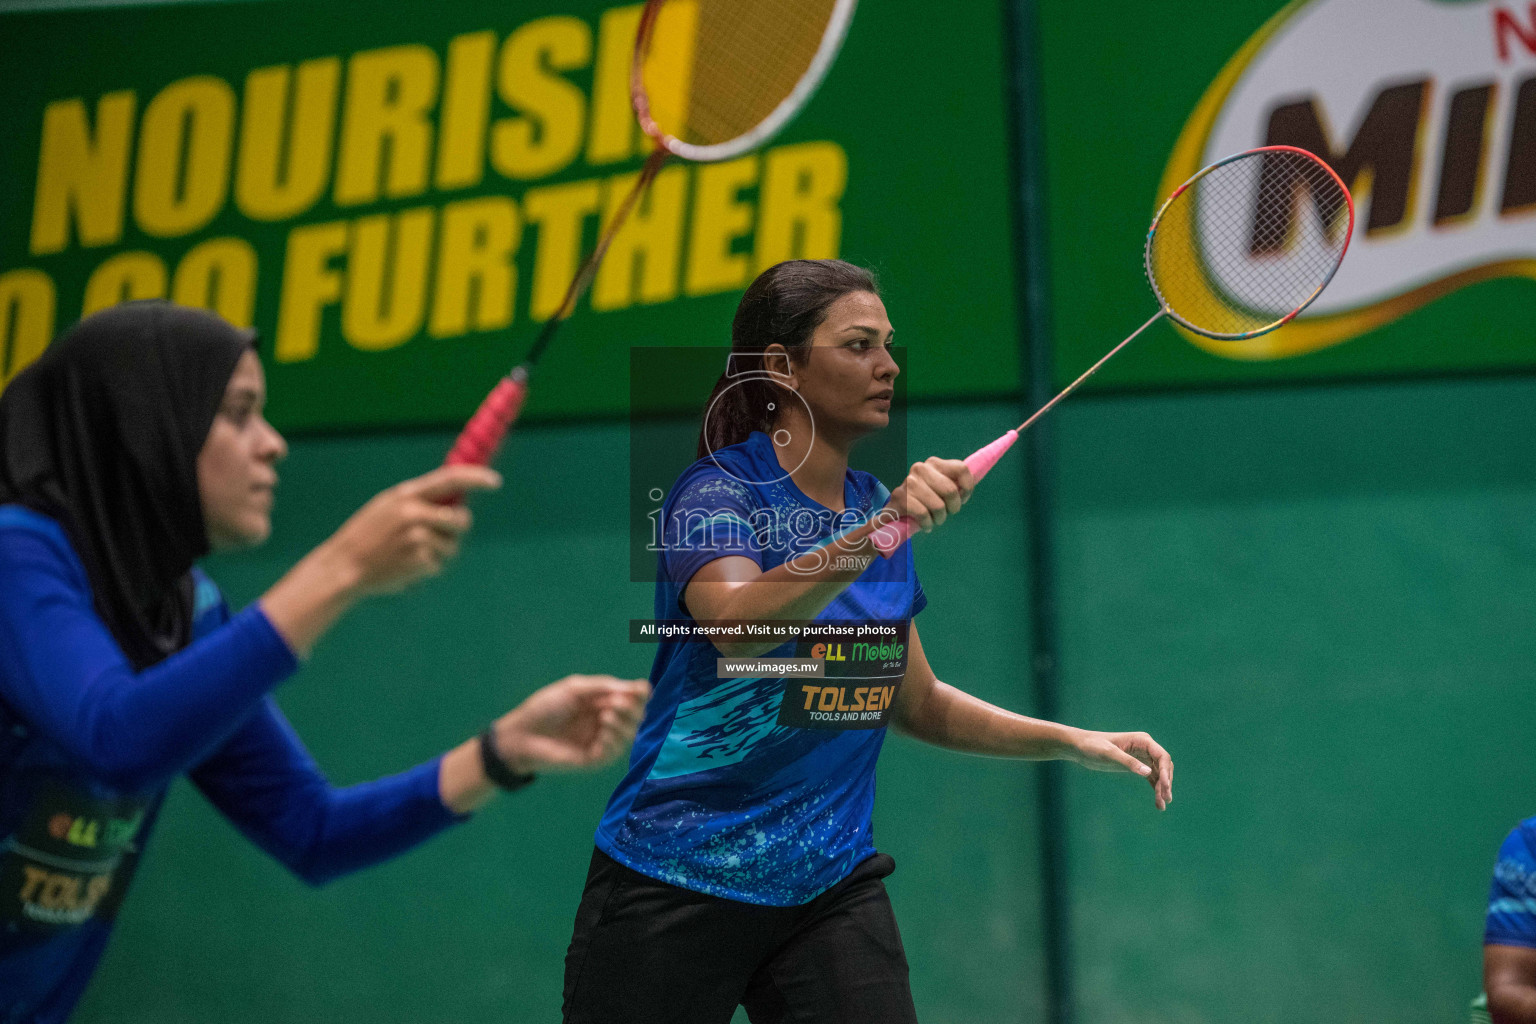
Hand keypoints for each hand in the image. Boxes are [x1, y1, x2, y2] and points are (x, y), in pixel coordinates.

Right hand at [321, 465, 500, 594]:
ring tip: (409, 553)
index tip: (496, 481)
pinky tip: (403, 566)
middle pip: (461, 519)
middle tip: (439, 534)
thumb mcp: (388, 507)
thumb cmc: (368, 536)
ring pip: (452, 546)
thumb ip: (419, 501)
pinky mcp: (420, 561)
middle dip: (457, 528)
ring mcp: (418, 537)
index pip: (450, 479)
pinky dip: (426, 568)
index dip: (476, 479)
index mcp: (406, 495)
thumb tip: (458, 497)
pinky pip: (439, 565)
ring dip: (439, 553)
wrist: (343, 567)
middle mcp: (414, 513)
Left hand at [492, 675, 650, 773]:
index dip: (639, 694)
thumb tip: (638, 687)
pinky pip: (614, 752)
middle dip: (632, 709)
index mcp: (601, 703)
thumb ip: (604, 686)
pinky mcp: (594, 760)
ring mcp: (600, 742)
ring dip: (623, 724)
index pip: (630, 698)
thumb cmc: (545, 707)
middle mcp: (605, 722)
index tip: (643, 690)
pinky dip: (614, 741)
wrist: (522, 734)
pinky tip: (603, 733)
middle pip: (634, 716)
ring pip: (628, 735)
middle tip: (617, 703)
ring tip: (606, 716)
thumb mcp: (575, 688)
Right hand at [882, 457, 974, 532]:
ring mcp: (909, 482)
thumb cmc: (925, 500)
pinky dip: (927, 524)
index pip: (962, 469)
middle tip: (946, 513)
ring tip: (934, 519)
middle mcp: (920, 468)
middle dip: (953, 508)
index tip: (962, 499)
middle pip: (951, 491)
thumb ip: (957, 485)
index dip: (967, 488)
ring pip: (938, 506)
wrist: (896, 512)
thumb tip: (967, 489)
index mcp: (934, 463)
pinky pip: (924, 515)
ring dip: (939, 519)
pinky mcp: (899, 497)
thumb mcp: (942, 489)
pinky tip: (925, 525)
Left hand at [1069, 730, 1173, 810]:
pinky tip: (1157, 803)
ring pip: (1158, 775)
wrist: (1080, 747)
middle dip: (1166, 783)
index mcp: (1142, 740)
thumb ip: (1128, 762)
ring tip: (1162, 806)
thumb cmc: (1093, 746)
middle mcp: (1145, 748)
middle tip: (1166, 799)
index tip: (1166, 788)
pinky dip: (1155, 790)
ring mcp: (1142, 757)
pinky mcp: (1136, 766)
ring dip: (1162, 789)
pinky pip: (1151, 778)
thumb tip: (1148, 772)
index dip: (1166, 772)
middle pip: (1163, 766)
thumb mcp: (1109, 754)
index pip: (1162, 756)